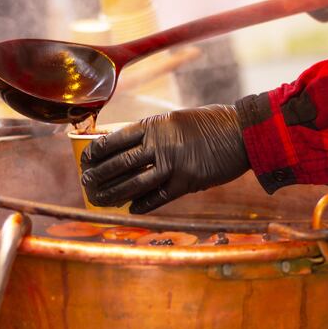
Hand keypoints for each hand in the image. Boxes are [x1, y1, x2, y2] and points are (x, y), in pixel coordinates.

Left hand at [81, 105, 249, 213]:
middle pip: (120, 164)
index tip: (86, 160)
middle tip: (87, 183)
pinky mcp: (187, 182)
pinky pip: (158, 197)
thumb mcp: (176, 119)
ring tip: (100, 199)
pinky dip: (142, 204)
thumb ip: (153, 133)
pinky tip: (132, 209)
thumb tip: (127, 147)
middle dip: (99, 175)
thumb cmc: (209, 124)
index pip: (115, 140)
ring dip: (114, 194)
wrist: (241, 133)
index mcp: (155, 125)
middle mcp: (160, 144)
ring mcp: (173, 165)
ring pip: (134, 183)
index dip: (97, 152)